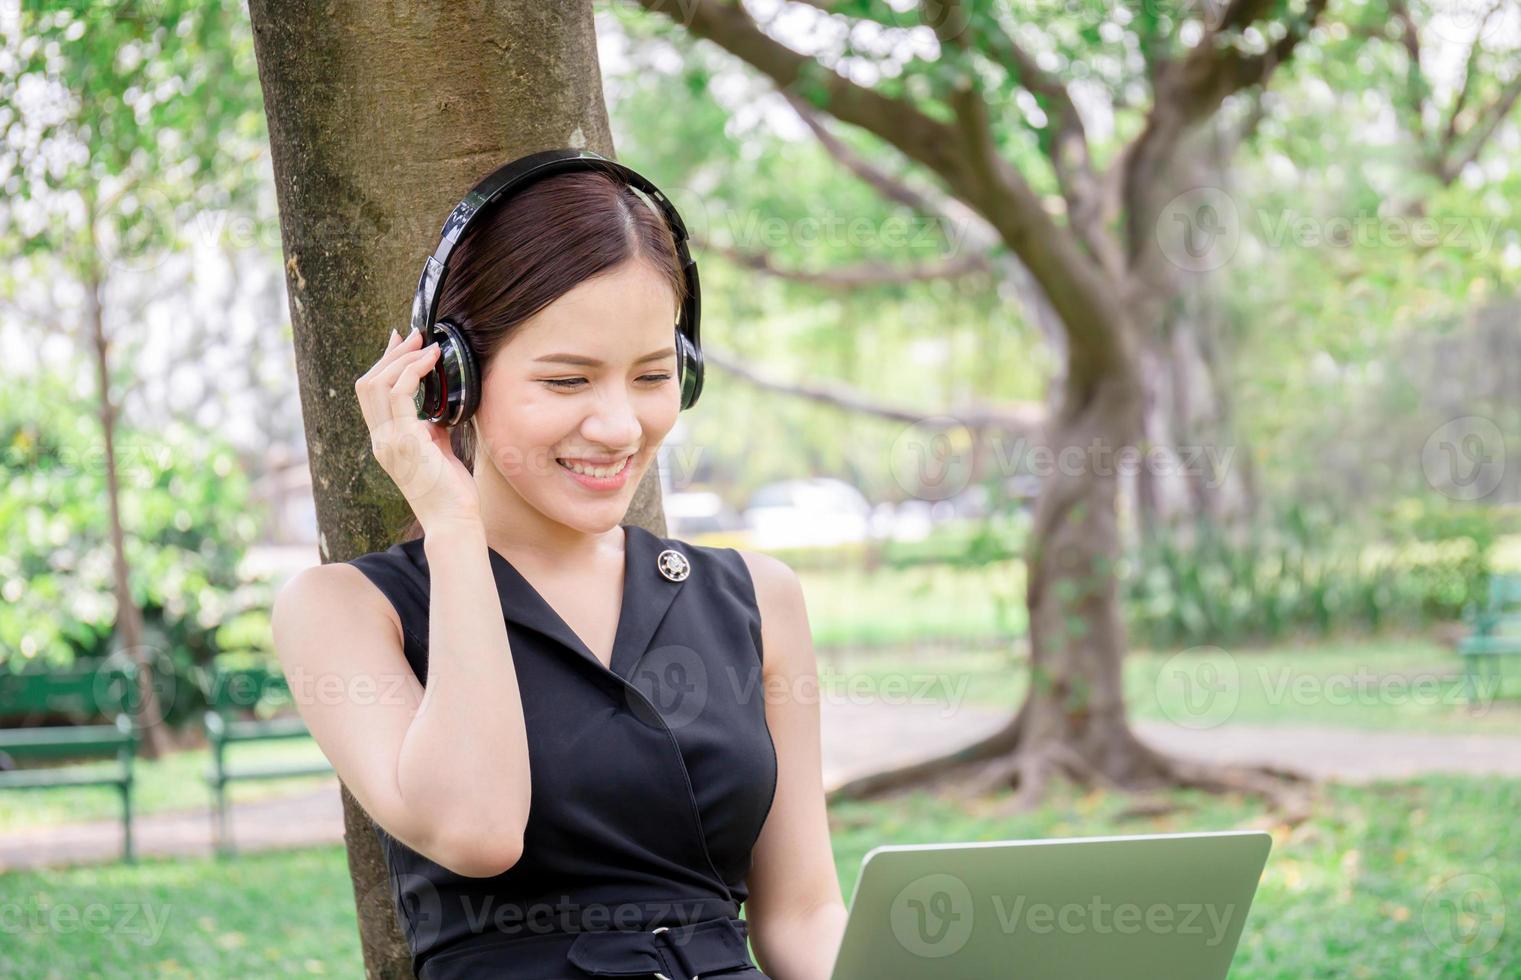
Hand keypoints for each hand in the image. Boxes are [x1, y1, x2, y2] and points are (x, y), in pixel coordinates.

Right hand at [355, 326, 481, 529]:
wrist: (454, 521)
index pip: (371, 394)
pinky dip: (415, 370)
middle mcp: (380, 439)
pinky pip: (401, 394)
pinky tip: (432, 360)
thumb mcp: (439, 452)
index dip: (383, 363)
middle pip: (368, 383)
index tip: (401, 341)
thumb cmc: (451, 492)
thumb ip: (431, 429)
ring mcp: (388, 441)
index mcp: (385, 441)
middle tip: (415, 334)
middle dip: (391, 354)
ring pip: (378, 384)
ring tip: (426, 344)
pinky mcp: (404, 441)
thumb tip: (438, 410)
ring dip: (403, 358)